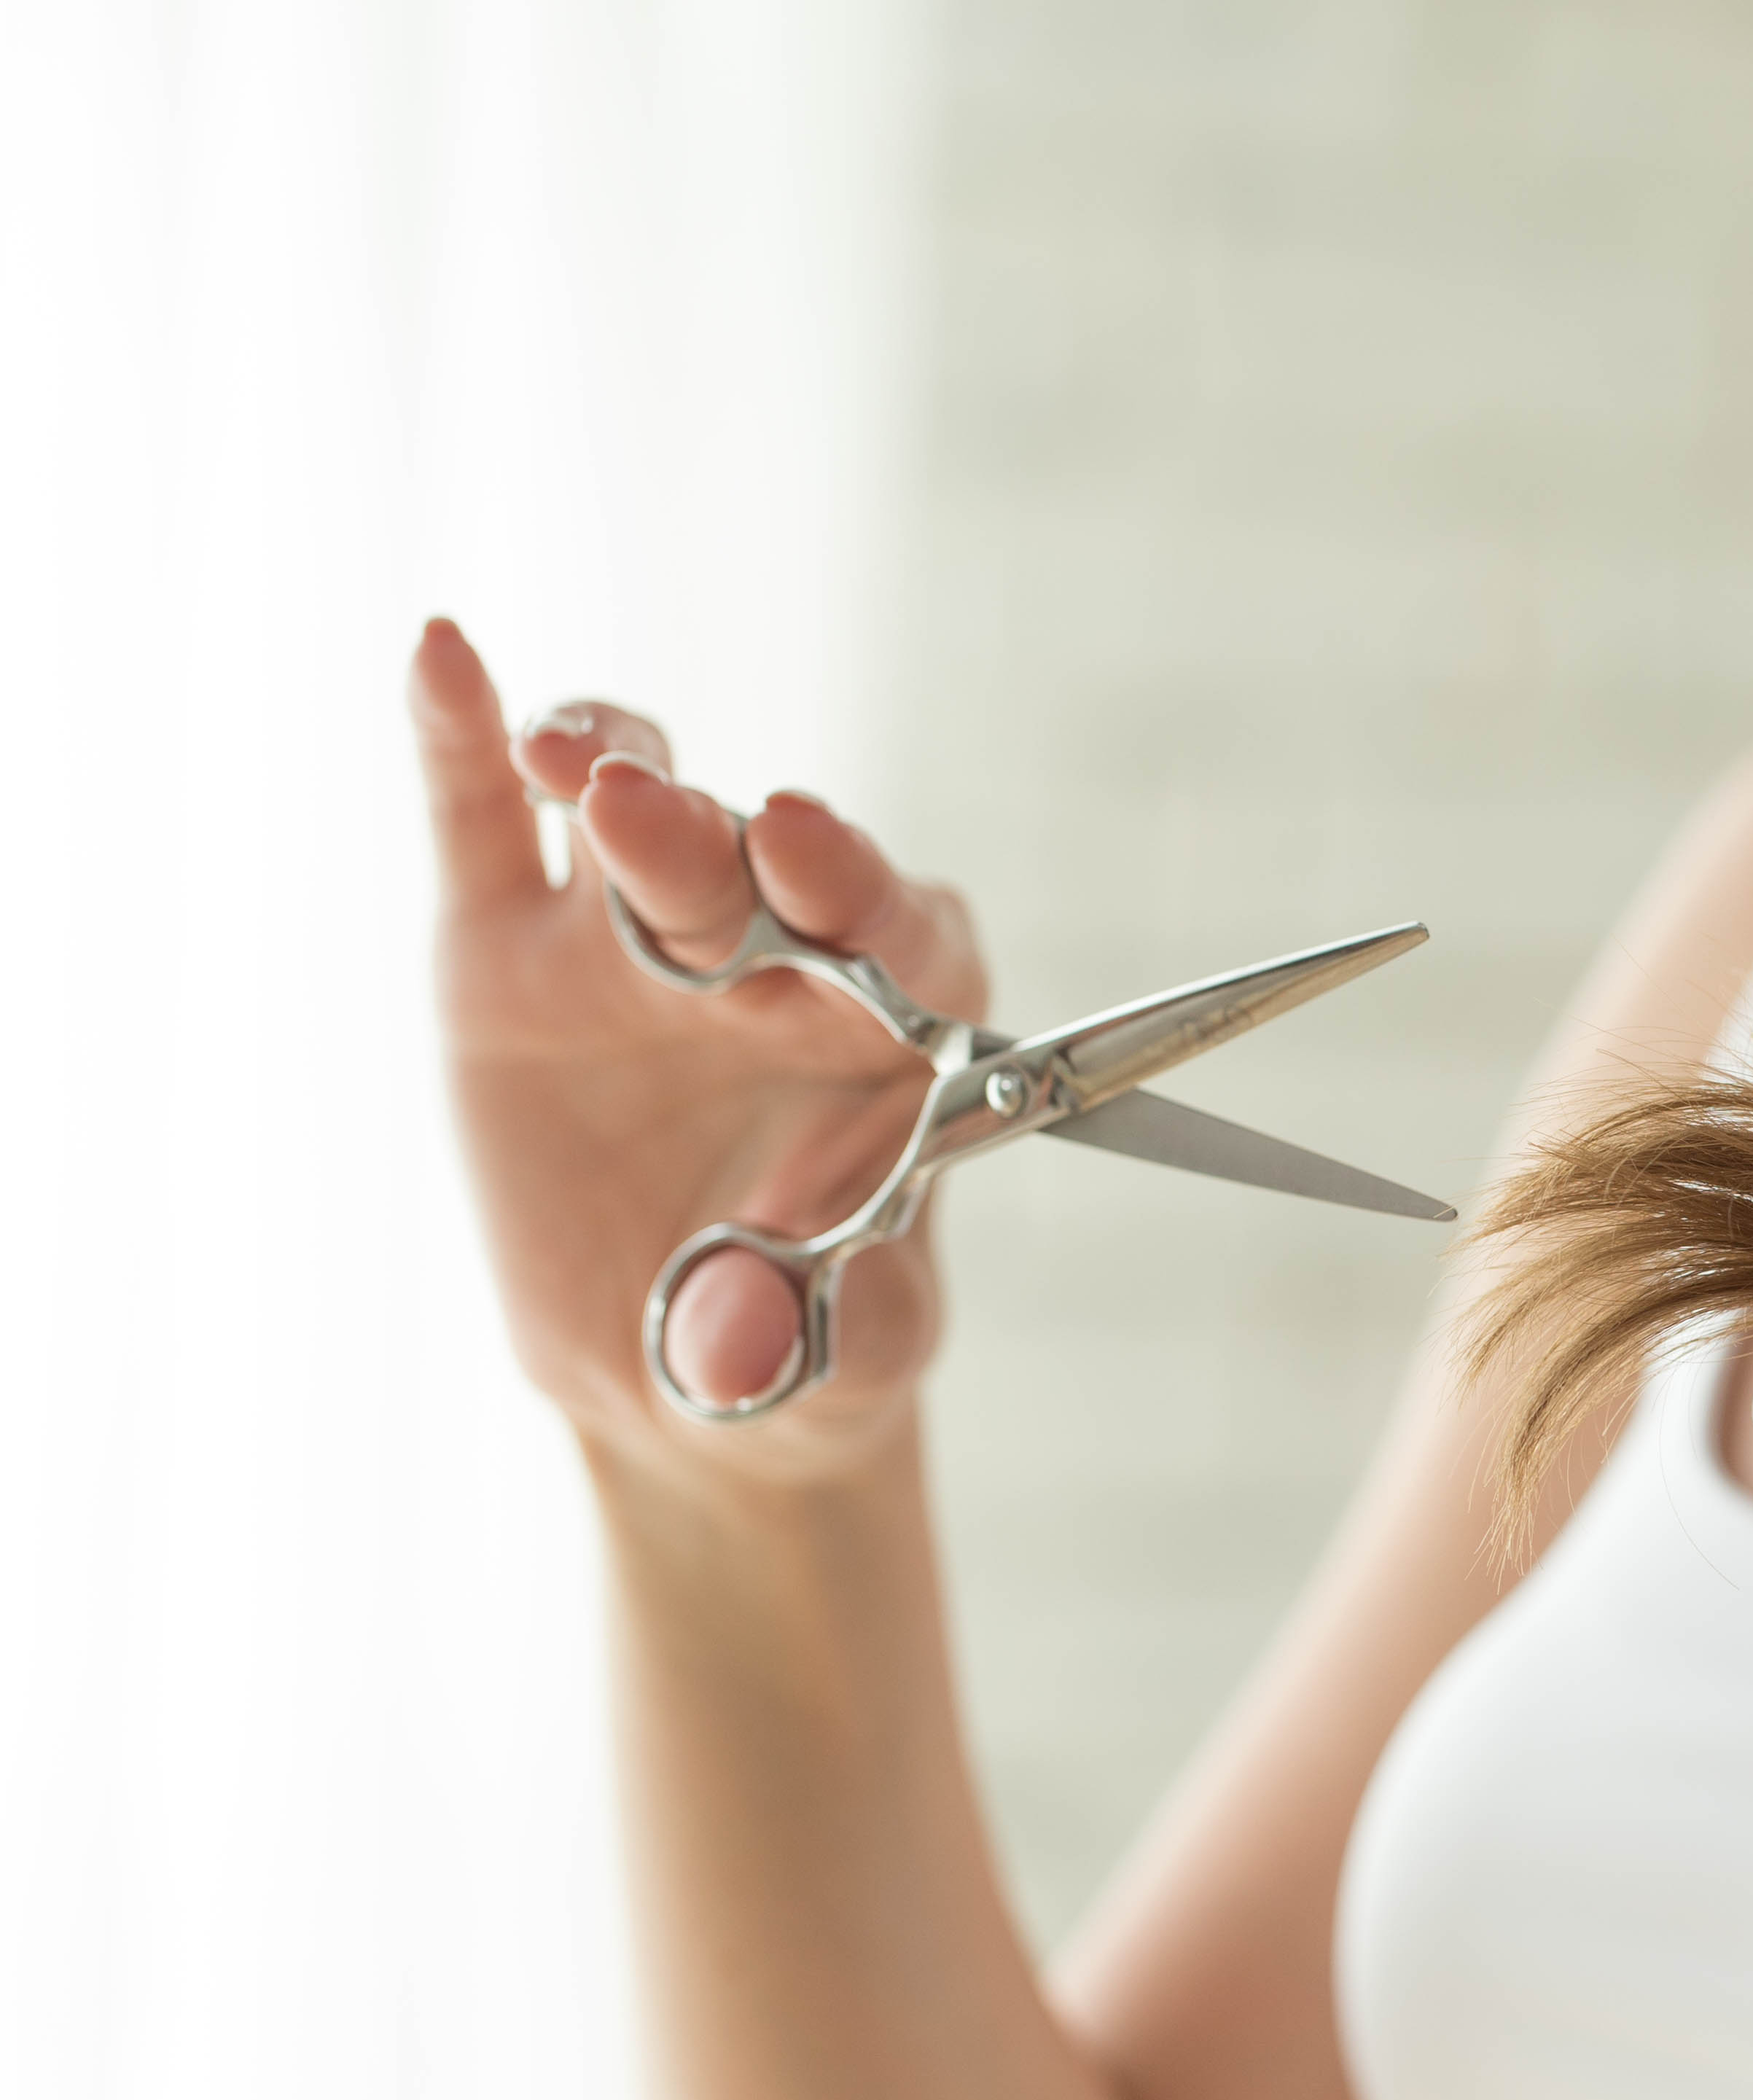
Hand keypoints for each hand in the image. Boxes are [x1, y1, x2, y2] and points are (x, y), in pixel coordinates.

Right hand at [410, 619, 985, 1478]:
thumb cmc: (810, 1349)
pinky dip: (459, 738)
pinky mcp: (508, 949)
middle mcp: (774, 951)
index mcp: (895, 1021)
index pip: (898, 928)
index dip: (854, 885)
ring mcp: (634, 938)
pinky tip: (441, 658)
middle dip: (708, 840)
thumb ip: (811, 1341)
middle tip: (648, 815)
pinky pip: (480, 826)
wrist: (694, 1373)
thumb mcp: (842, 1369)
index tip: (807, 848)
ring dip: (609, 775)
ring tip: (566, 762)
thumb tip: (734, 1349)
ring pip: (628, 820)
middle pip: (752, 864)